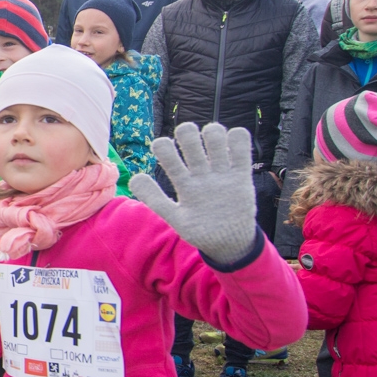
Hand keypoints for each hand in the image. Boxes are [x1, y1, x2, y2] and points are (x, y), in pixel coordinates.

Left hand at [128, 123, 257, 264]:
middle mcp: (200, 172)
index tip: (164, 150)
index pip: (167, 150)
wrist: (228, 243)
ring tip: (214, 142)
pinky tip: (234, 142)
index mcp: (182, 180)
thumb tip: (135, 178)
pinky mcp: (241, 176)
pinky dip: (237, 139)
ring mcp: (220, 172)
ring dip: (212, 133)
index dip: (163, 146)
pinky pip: (240, 150)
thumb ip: (155, 199)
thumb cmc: (198, 229)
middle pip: (190, 137)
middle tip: (189, 143)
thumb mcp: (175, 217)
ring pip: (214, 137)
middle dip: (187, 133)